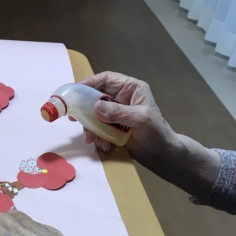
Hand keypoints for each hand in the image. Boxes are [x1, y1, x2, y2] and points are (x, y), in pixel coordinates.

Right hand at [76, 71, 220, 199]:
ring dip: (91, 128)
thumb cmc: (157, 133)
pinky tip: (104, 146)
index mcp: (131, 89)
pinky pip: (99, 129)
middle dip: (86, 110)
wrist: (161, 155)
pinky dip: (98, 137)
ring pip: (95, 115)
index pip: (107, 79)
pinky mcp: (114, 129)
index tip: (75, 92)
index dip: (90, 83)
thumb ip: (118, 112)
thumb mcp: (140, 118)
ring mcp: (117, 115)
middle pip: (97, 97)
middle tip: (74, 118)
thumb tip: (96, 107)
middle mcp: (122, 99)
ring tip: (92, 140)